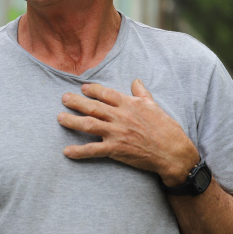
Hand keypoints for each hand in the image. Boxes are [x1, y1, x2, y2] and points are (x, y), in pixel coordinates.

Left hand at [58, 79, 198, 183]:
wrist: (172, 152)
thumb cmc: (166, 129)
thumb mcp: (154, 106)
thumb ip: (142, 93)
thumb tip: (135, 81)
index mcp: (129, 104)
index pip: (106, 93)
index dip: (92, 90)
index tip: (83, 88)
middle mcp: (120, 116)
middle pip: (93, 107)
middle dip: (75, 102)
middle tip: (63, 98)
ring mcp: (116, 133)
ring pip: (88, 124)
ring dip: (72, 121)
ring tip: (59, 118)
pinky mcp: (116, 149)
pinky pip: (93, 150)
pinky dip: (78, 151)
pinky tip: (66, 151)